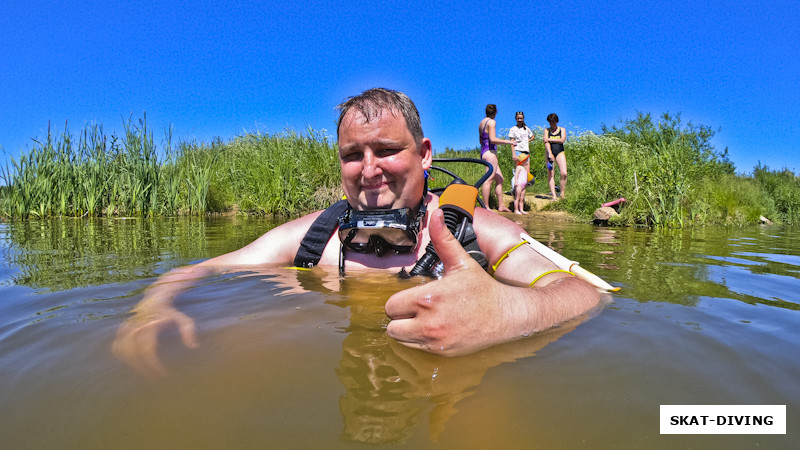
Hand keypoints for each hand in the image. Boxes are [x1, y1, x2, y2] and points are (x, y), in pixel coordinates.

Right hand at [112, 304, 197, 378]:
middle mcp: (135, 325)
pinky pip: (117, 346)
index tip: (163, 374)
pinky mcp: (121, 329)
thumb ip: (188, 331)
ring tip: (144, 372)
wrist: (156, 298)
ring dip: (131, 363)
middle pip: (132, 352)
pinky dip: (122, 356)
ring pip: (121, 349)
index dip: (153, 364)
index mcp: (150, 324)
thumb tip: (193, 347)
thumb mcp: (183, 319)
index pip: (147, 349)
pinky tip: (132, 363)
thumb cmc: (171, 312)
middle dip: (141, 367)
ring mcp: (126, 327)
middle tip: (153, 378)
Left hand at [385, 209, 526, 355]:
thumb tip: (436, 214)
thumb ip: (444, 240)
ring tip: (423, 320)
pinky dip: (420, 342)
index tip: (412, 298)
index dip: (399, 301)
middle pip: (392, 326)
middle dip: (400, 317)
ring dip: (408, 331)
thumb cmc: (481, 288)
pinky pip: (416, 350)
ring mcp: (435, 340)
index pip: (391, 306)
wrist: (506, 315)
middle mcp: (429, 322)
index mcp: (428, 298)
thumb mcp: (462, 262)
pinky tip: (434, 330)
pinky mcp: (442, 353)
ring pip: (401, 340)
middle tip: (415, 310)